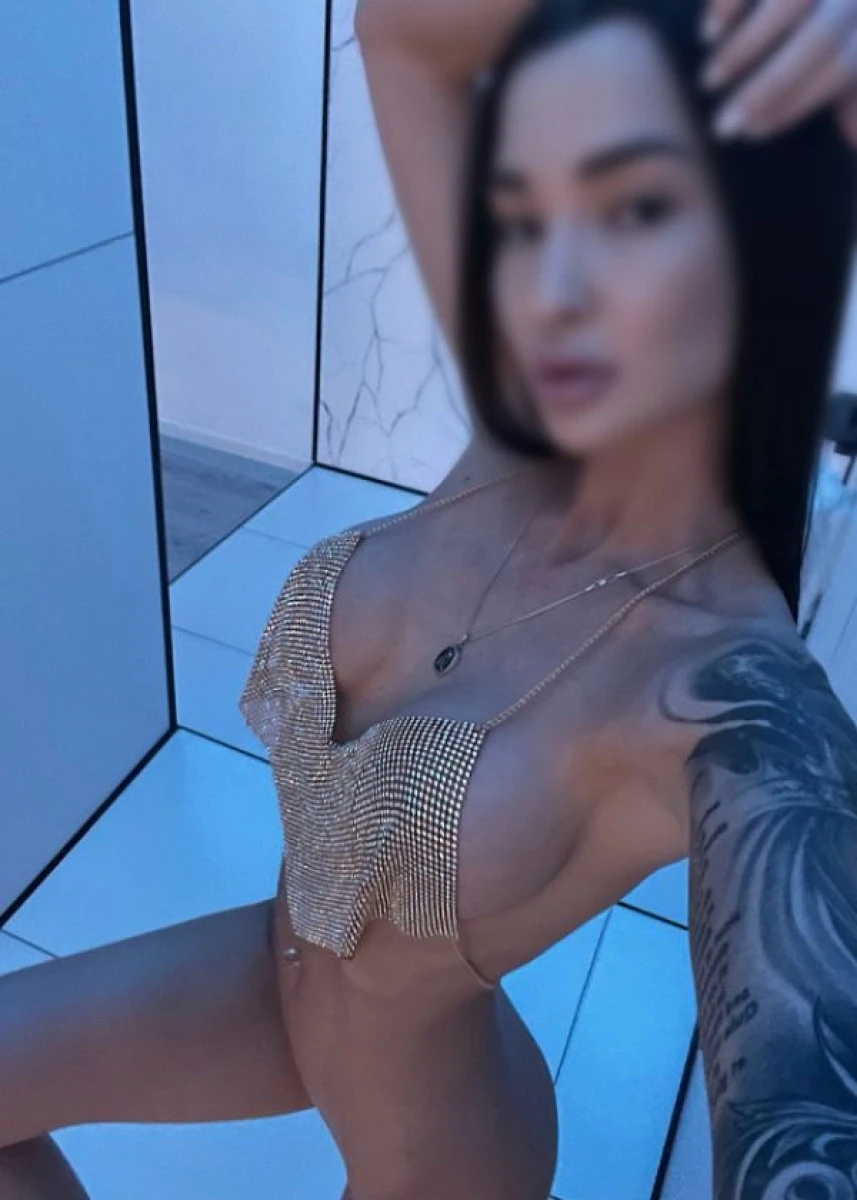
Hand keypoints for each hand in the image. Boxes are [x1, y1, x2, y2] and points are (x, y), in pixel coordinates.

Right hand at [700, 0, 856, 146]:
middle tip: (722, 129)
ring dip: (741, 51)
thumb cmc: (841, 21)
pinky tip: (709, 33)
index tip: (753, 133)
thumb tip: (852, 136)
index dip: (797, 104)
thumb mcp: (856, 50)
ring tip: (709, 83)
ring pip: (786, 5)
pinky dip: (727, 4)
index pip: (842, 68)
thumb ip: (856, 91)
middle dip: (766, 90)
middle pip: (817, 42)